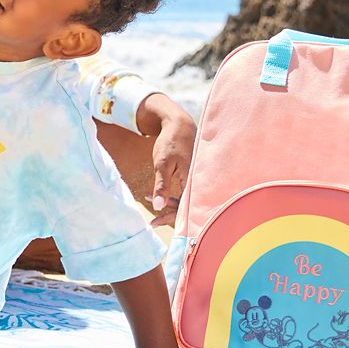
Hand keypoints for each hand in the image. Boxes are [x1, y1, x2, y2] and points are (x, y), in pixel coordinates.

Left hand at [144, 107, 195, 227]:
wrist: (179, 124)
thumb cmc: (170, 142)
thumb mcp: (162, 163)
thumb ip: (161, 185)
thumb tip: (157, 206)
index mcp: (193, 180)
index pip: (185, 207)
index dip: (172, 218)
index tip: (155, 223)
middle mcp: (198, 181)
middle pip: (187, 206)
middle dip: (170, 216)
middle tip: (152, 222)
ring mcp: (196, 179)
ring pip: (185, 200)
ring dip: (168, 206)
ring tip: (151, 207)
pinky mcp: (192, 177)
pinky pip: (184, 192)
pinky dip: (171, 197)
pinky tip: (155, 198)